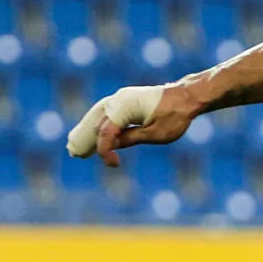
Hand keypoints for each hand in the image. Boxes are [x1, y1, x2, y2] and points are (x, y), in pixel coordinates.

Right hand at [66, 83, 196, 167]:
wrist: (186, 96)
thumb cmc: (174, 116)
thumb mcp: (154, 134)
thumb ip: (130, 139)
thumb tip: (111, 145)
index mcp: (125, 107)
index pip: (105, 132)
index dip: (105, 151)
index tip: (114, 165)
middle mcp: (119, 99)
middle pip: (95, 121)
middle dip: (85, 138)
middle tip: (76, 153)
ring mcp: (121, 97)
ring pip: (97, 114)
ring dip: (87, 128)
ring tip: (77, 143)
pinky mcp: (125, 99)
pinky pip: (105, 111)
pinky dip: (97, 122)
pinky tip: (92, 131)